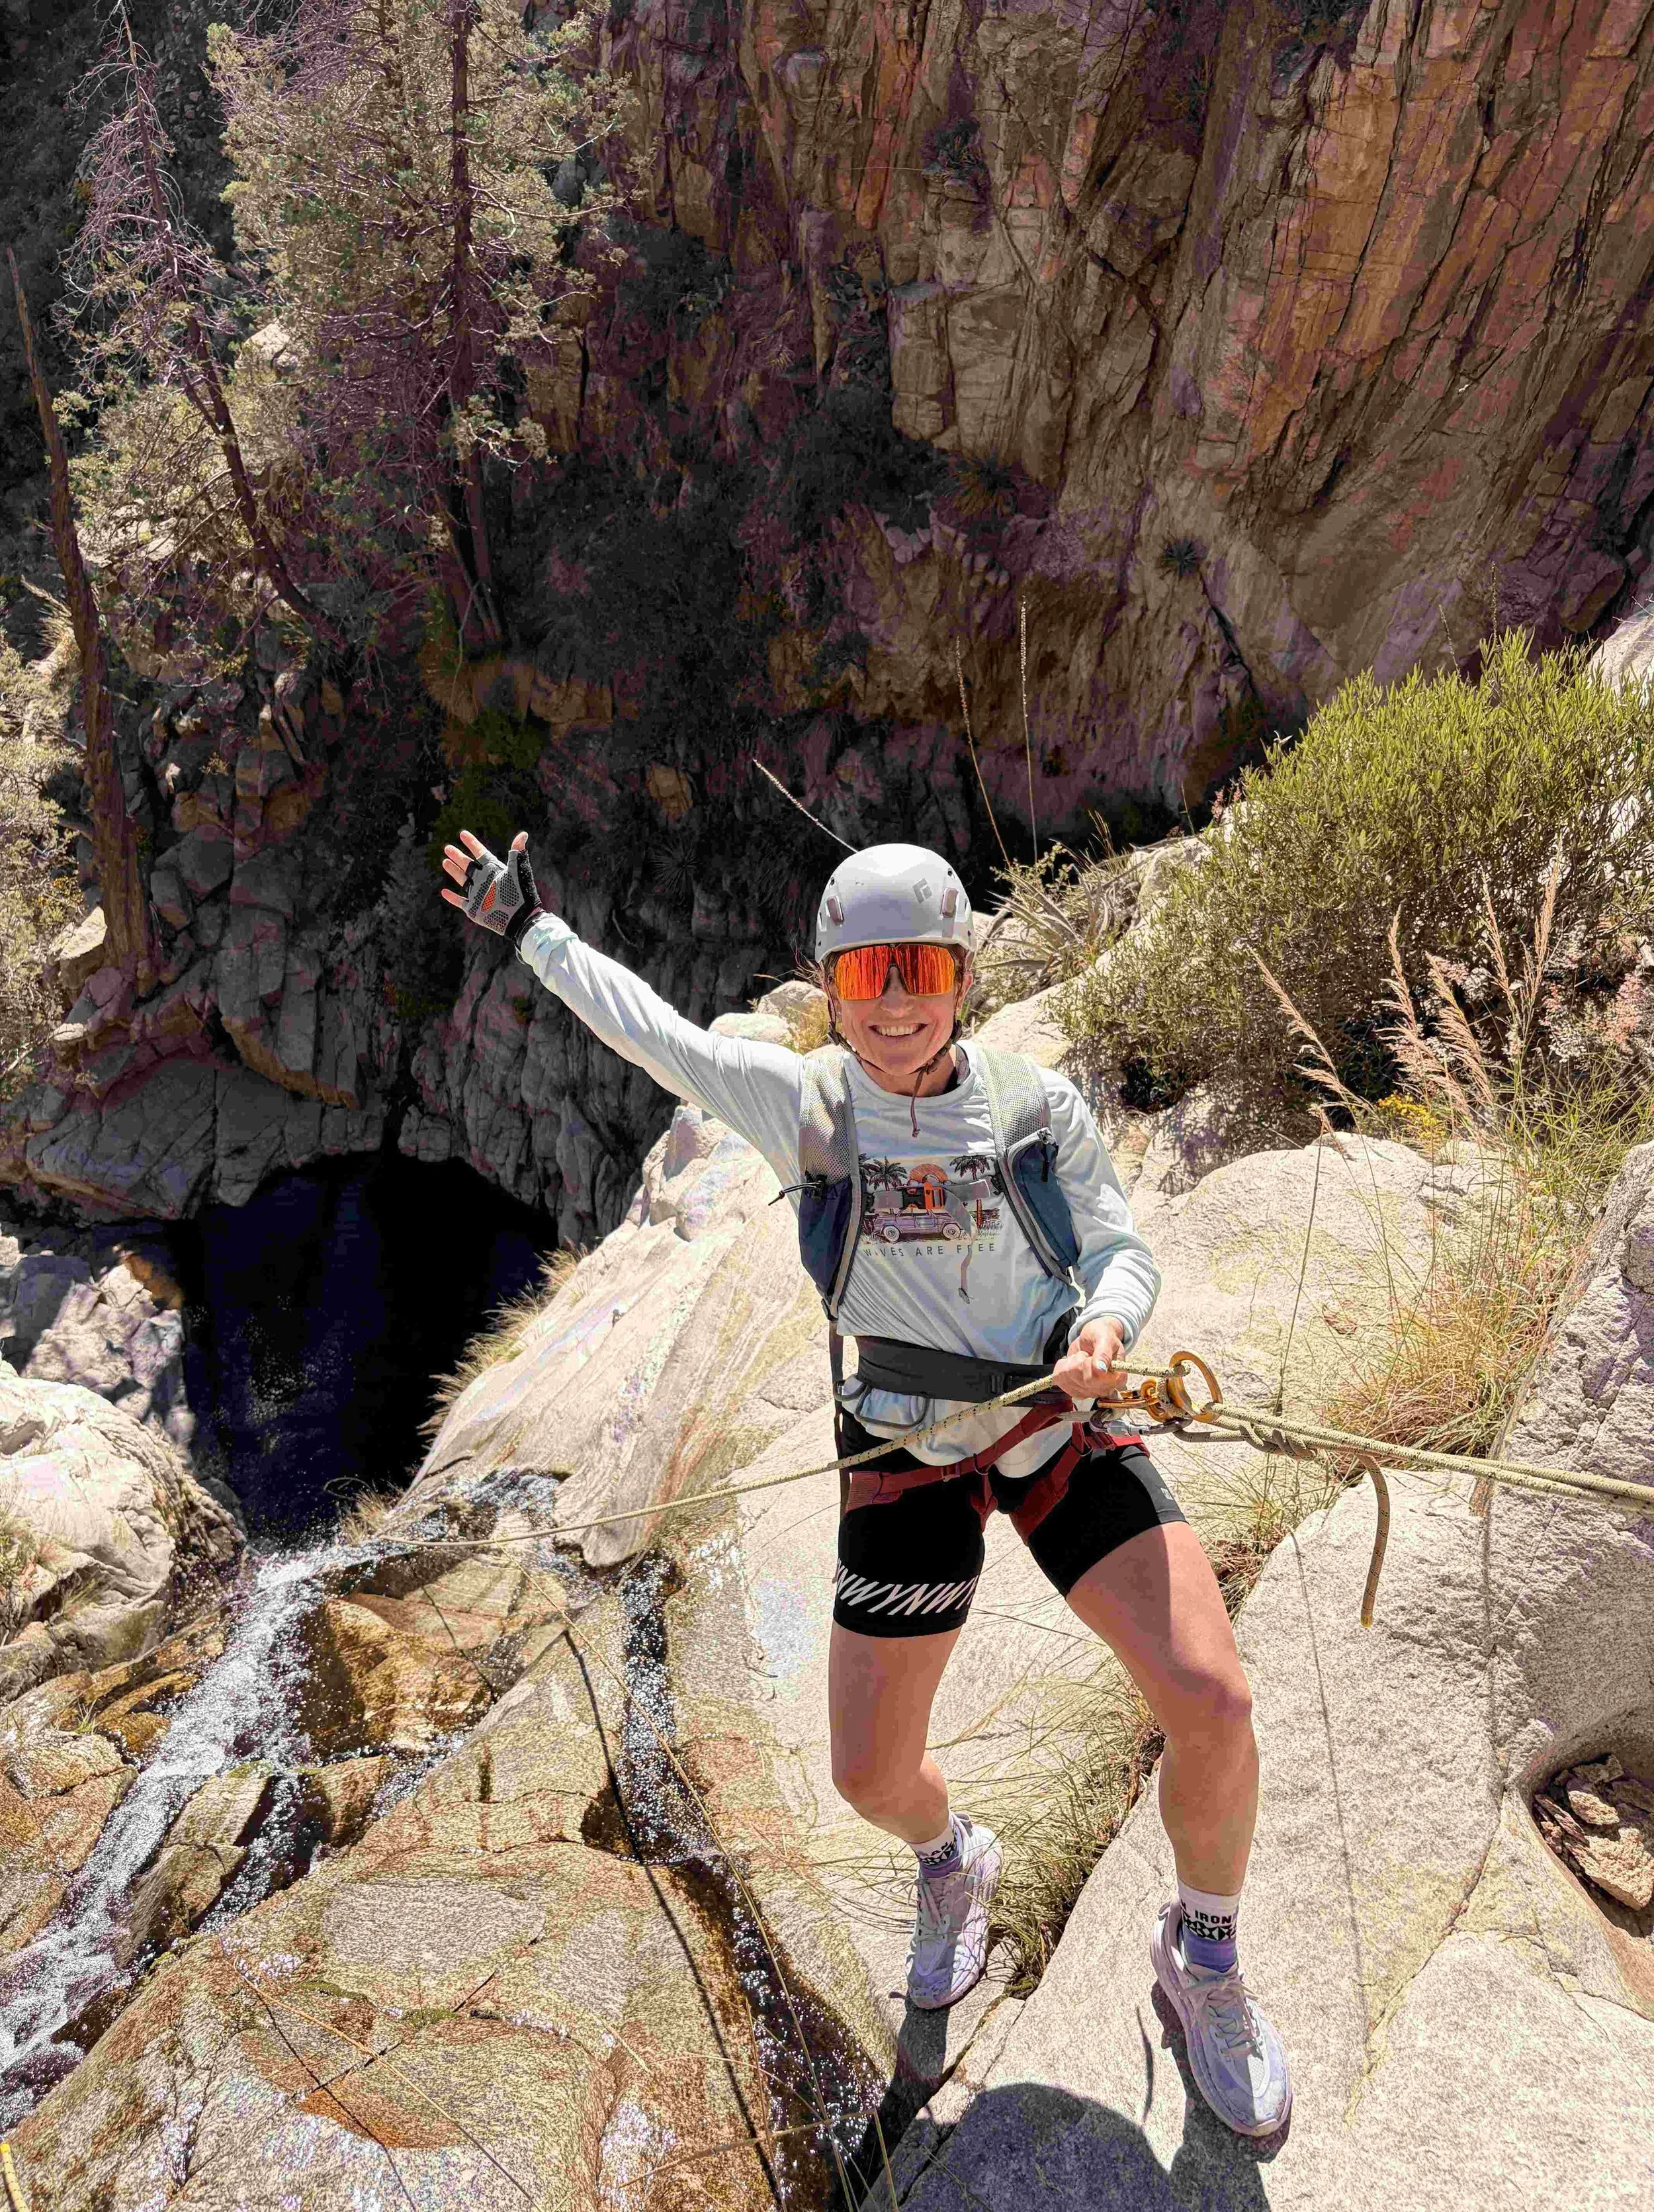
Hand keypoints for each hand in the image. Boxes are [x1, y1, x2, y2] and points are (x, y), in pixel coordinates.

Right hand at [440, 829, 541, 945]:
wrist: (520, 918)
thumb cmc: (521, 893)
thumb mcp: (518, 870)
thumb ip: (517, 852)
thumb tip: (523, 833)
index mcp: (494, 870)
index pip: (480, 853)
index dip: (472, 843)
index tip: (463, 833)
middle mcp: (485, 880)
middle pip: (468, 865)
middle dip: (458, 856)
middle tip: (447, 847)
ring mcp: (479, 894)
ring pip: (463, 880)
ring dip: (454, 871)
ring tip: (445, 861)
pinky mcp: (474, 909)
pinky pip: (460, 902)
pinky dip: (452, 897)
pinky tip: (444, 891)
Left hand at [1052, 1317, 1127, 1402]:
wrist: (1093, 1337)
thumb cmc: (1102, 1335)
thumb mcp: (1104, 1339)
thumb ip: (1103, 1354)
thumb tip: (1100, 1370)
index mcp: (1118, 1376)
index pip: (1101, 1381)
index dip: (1089, 1368)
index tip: (1088, 1356)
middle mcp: (1107, 1388)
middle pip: (1086, 1383)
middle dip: (1079, 1363)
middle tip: (1084, 1353)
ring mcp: (1093, 1391)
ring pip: (1074, 1383)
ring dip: (1071, 1366)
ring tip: (1080, 1357)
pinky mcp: (1080, 1391)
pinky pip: (1065, 1386)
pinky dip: (1063, 1371)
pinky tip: (1070, 1363)